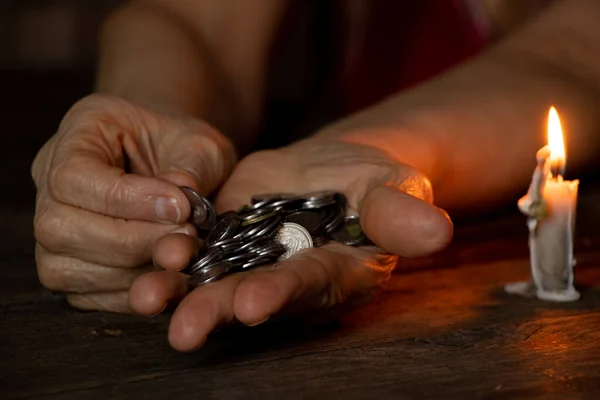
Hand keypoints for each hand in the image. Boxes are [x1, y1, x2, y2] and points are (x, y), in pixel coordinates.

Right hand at [31, 94, 235, 311]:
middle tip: (186, 235)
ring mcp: (53, 229)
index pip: (73, 176)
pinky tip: (167, 276)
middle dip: (131, 240)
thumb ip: (193, 170)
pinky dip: (129, 292)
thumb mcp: (200, 144)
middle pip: (58, 227)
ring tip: (181, 254)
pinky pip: (84, 295)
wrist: (179, 162)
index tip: (181, 206)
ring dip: (131, 271)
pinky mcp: (70, 267)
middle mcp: (49, 181)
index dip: (127, 200)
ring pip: (63, 269)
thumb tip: (182, 205)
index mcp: (79, 134)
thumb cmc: (184, 146)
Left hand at [130, 134, 452, 351]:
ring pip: (212, 281)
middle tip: (184, 329)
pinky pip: (195, 250)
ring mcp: (251, 260)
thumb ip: (402, 212)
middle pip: (251, 295)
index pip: (307, 285)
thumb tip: (439, 231)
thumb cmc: (373, 181)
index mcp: (334, 272)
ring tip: (147, 299)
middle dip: (218, 311)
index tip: (252, 303)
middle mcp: (288, 277)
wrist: (332, 168)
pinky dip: (171, 257)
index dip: (281, 294)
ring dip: (179, 292)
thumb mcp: (392, 187)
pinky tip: (147, 259)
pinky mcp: (225, 238)